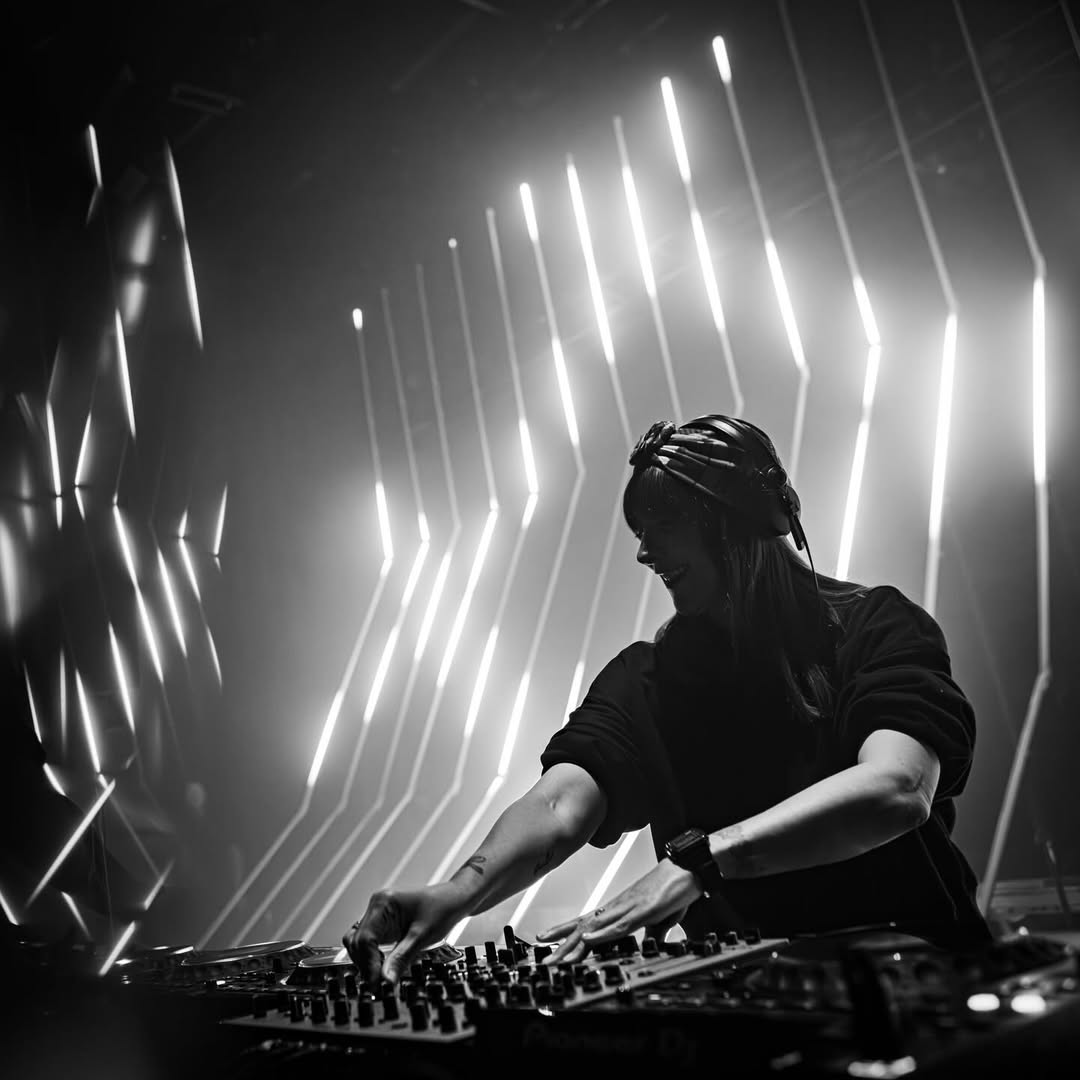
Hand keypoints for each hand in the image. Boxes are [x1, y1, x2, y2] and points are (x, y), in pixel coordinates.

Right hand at [342, 884, 465, 985]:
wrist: (454, 899)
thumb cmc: (442, 908)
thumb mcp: (422, 936)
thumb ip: (401, 958)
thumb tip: (384, 980)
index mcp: (383, 903)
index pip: (365, 939)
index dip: (368, 965)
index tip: (377, 984)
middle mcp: (377, 907)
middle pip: (358, 942)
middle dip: (366, 965)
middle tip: (379, 986)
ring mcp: (378, 915)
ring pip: (359, 943)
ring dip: (367, 962)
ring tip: (380, 980)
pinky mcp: (383, 923)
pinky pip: (369, 943)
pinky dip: (372, 957)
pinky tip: (382, 968)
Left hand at [535, 859, 700, 963]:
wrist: (689, 868)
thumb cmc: (674, 889)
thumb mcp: (660, 918)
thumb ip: (651, 931)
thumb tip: (648, 943)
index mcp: (620, 909)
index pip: (586, 923)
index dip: (565, 933)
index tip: (547, 942)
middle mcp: (618, 907)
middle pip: (584, 928)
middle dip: (562, 945)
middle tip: (543, 958)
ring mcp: (628, 907)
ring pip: (596, 928)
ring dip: (575, 944)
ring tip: (556, 957)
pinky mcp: (643, 910)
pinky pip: (620, 925)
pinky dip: (602, 933)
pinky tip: (588, 940)